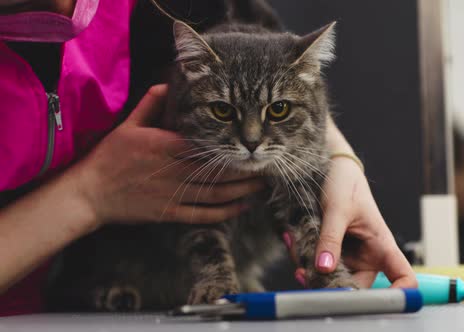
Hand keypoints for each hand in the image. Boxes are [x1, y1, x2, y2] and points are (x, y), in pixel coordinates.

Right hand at [74, 85, 263, 224]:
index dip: (232, 145)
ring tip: (264, 185)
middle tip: (267, 164)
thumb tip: (166, 84)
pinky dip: (226, 212)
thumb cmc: (110, 157)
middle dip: (246, 170)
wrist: (90, 193)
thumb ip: (151, 105)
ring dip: (243, 190)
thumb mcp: (129, 125)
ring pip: (216, 194)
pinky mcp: (171, 213)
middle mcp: (174, 170)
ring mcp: (174, 194)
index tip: (250, 141)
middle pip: (219, 171)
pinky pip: (204, 215)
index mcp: (167, 146)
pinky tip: (243, 206)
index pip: (206, 145)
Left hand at [284, 157, 415, 288]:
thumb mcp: (337, 210)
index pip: (404, 277)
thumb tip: (323, 268)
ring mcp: (348, 257)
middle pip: (356, 288)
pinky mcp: (330, 253)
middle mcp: (367, 257)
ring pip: (331, 278)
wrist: (330, 170)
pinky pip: (317, 266)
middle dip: (330, 284)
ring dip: (311, 269)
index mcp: (382, 246)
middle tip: (306, 273)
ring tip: (297, 246)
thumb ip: (330, 239)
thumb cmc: (345, 184)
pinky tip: (293, 242)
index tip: (379, 301)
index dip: (399, 294)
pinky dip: (304, 259)